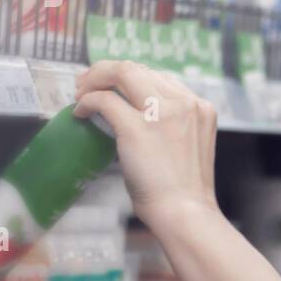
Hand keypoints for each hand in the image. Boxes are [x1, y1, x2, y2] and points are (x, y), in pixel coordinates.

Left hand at [72, 60, 219, 229]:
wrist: (184, 211)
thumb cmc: (183, 190)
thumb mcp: (188, 144)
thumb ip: (171, 123)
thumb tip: (135, 114)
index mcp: (199, 107)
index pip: (159, 77)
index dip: (131, 78)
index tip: (113, 86)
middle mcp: (184, 103)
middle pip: (138, 68)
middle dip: (107, 71)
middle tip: (87, 84)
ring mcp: (161, 113)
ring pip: (121, 73)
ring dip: (95, 79)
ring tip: (80, 92)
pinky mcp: (137, 127)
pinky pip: (104, 100)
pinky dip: (87, 101)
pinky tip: (80, 112)